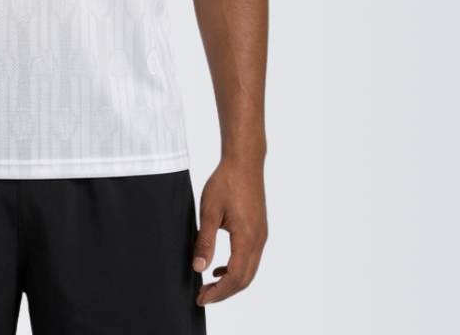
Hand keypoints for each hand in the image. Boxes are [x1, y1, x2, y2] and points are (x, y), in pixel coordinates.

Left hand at [192, 157, 266, 305]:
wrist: (244, 162)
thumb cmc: (226, 181)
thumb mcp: (209, 210)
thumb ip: (205, 241)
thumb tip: (199, 267)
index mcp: (247, 237)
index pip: (235, 277)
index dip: (218, 292)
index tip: (201, 297)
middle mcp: (259, 240)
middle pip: (245, 279)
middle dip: (224, 292)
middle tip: (203, 296)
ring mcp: (261, 235)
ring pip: (249, 270)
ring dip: (231, 282)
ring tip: (209, 285)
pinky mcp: (259, 230)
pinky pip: (250, 258)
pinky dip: (236, 269)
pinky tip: (220, 266)